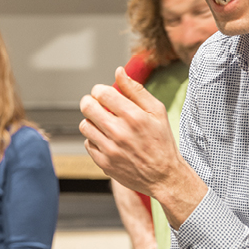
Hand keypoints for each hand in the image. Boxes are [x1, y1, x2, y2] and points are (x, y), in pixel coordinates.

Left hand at [79, 68, 184, 196]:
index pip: (101, 93)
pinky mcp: (104, 163)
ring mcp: (110, 149)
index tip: (104, 94)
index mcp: (134, 116)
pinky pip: (88, 143)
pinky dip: (94, 139)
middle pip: (87, 106)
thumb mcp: (157, 111)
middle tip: (97, 105)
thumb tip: (119, 71)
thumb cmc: (162, 141)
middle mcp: (119, 132)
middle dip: (90, 102)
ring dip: (91, 121)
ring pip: (85, 125)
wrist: (163, 176)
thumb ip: (136, 90)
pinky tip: (107, 140)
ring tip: (103, 123)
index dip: (99, 90)